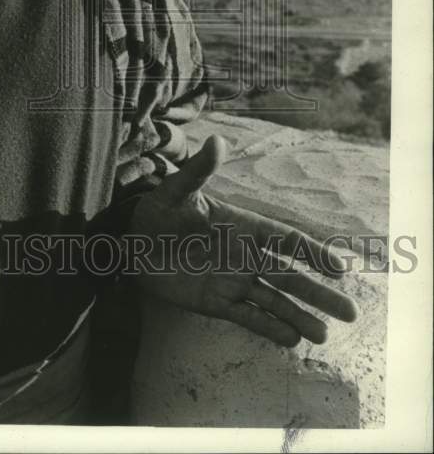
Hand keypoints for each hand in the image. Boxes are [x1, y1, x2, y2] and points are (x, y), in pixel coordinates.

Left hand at [128, 135, 358, 346]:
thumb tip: (217, 140)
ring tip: (322, 336)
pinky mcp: (215, 303)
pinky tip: (290, 340)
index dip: (314, 252)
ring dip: (299, 317)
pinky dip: (268, 329)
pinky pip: (247, 317)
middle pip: (290, 277)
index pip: (287, 240)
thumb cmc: (157, 211)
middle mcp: (244, 256)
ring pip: (273, 302)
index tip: (340, 268)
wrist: (130, 242)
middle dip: (319, 294)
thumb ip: (200, 170)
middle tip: (350, 313)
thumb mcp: (177, 189)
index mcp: (243, 227)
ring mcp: (232, 281)